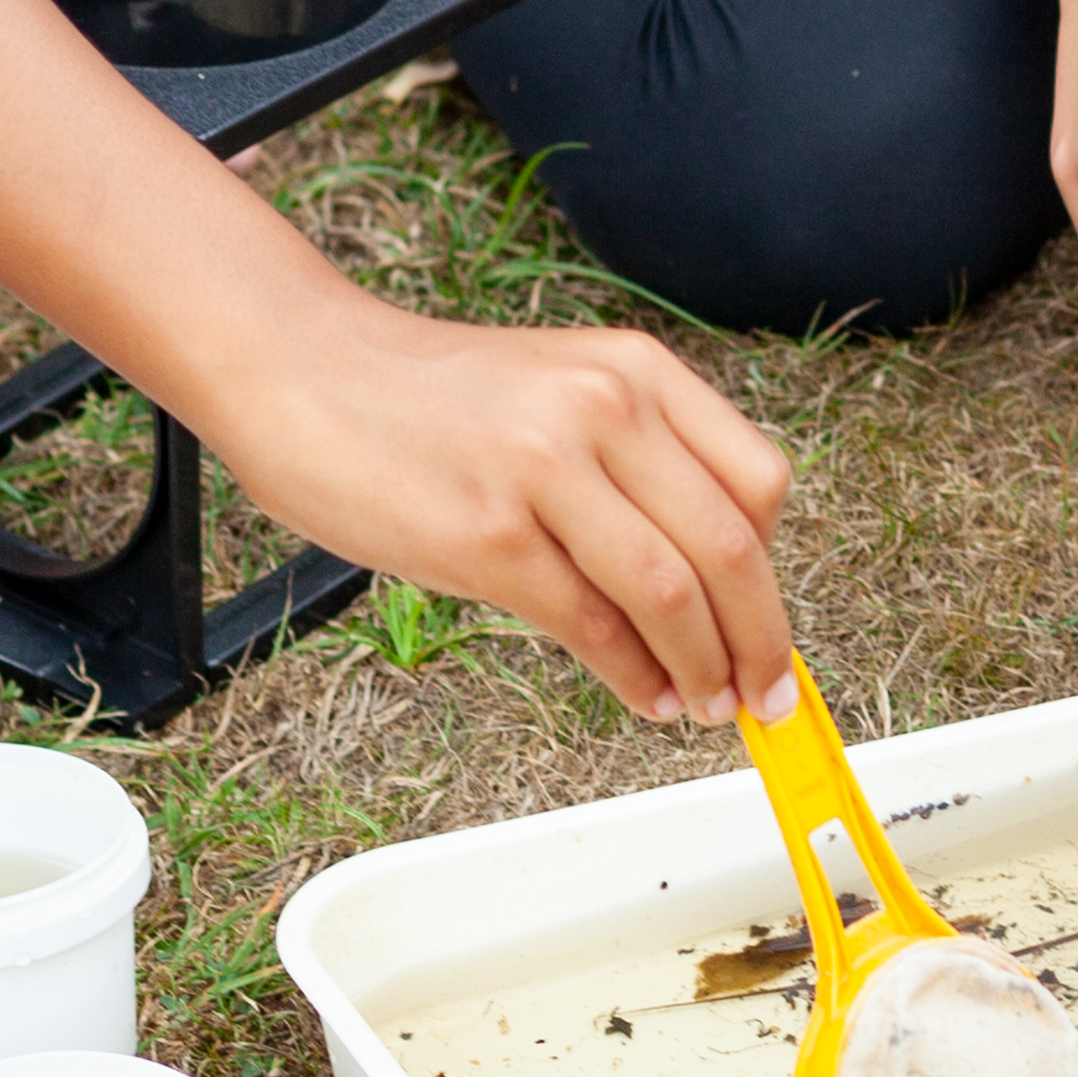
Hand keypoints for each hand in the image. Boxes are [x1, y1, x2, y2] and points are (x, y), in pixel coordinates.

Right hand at [211, 302, 794, 721]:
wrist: (303, 371)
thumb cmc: (425, 397)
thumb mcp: (559, 390)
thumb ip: (638, 458)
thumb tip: (714, 576)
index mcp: (636, 369)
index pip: (759, 484)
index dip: (774, 574)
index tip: (772, 629)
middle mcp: (605, 407)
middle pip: (730, 548)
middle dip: (759, 641)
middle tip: (765, 695)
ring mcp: (545, 468)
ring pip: (672, 593)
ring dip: (702, 669)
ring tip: (703, 707)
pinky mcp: (489, 535)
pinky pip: (592, 625)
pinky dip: (632, 677)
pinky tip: (642, 694)